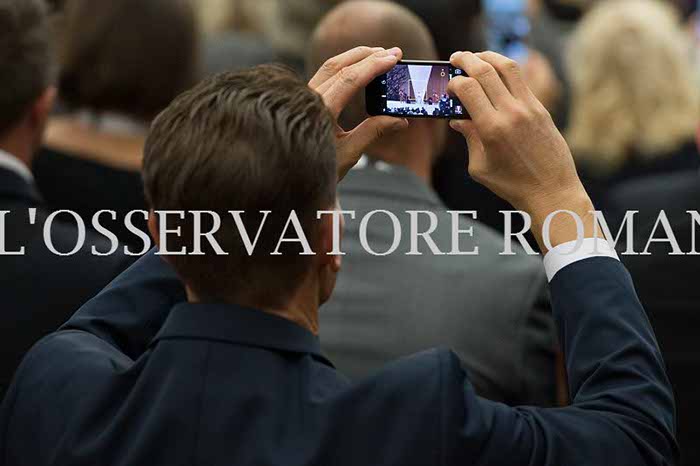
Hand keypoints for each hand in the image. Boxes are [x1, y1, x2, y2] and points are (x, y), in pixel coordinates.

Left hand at [309, 47, 408, 180]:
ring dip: (355, 57)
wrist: (288, 175)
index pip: (349, 79)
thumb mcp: (349, 153)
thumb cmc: (316, 168)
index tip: (393, 58)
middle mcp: (308, 98)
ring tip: (379, 55)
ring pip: (330, 67)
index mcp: (319, 111)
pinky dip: (345, 66)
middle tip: (393, 53)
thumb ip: (374, 132)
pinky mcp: (303, 97)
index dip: (373, 66)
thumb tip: (400, 120)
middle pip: (339, 65)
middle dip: (367, 55)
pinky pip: (325, 74)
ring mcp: (303, 96)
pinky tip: (359, 67)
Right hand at [448, 51, 595, 250]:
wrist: (552, 191)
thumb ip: (468, 138)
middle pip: (485, 70)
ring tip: (476, 57)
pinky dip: (505, 70)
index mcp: (492, 129)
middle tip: (455, 58)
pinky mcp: (541, 108)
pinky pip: (521, 79)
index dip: (454, 82)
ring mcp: (529, 107)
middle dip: (466, 60)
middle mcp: (511, 113)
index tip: (448, 86)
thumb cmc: (513, 185)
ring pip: (507, 66)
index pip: (468, 89)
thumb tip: (458, 120)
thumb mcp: (480, 167)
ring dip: (488, 56)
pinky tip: (495, 72)